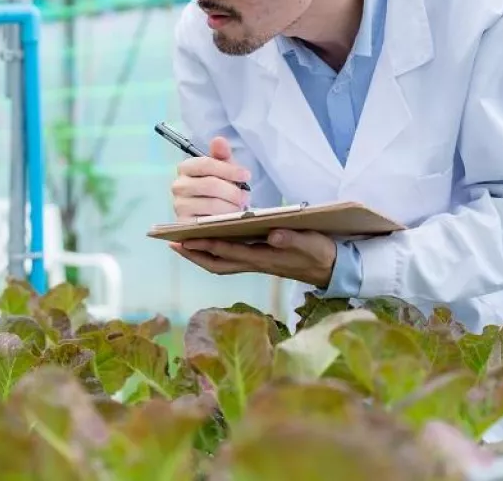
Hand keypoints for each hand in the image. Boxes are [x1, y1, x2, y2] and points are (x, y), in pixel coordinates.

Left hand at [170, 228, 337, 288]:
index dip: (209, 245)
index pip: (231, 252)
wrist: (330, 269)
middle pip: (217, 263)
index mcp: (266, 258)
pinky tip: (205, 241)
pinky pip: (229, 260)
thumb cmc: (320, 253)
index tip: (189, 237)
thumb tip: (273, 235)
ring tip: (181, 242)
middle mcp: (256, 263)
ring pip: (220, 263)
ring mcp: (256, 263)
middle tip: (172, 243)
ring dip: (200, 255)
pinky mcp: (258, 260)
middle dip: (195, 254)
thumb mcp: (312, 243)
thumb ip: (294, 239)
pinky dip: (213, 252)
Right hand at [171, 136, 250, 220]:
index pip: (206, 164)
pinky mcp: (184, 225)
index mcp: (186, 168)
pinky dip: (223, 220)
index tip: (246, 175)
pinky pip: (208, 221)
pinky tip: (229, 219)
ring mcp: (179, 206)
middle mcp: (178, 186)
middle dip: (232, 191)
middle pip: (210, 184)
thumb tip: (219, 140)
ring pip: (211, 204)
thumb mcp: (225, 170)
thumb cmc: (222, 189)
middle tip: (245, 197)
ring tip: (239, 208)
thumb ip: (222, 155)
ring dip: (231, 207)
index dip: (229, 169)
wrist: (216, 215)